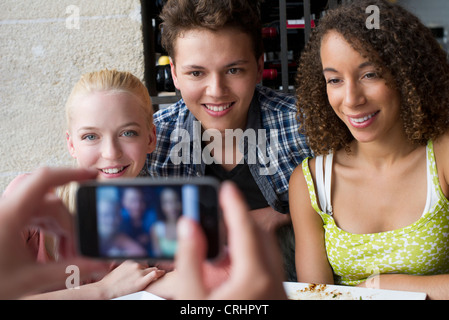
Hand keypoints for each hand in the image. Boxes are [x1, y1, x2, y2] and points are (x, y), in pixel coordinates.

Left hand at [0, 167, 108, 298]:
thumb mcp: (29, 279)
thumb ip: (67, 271)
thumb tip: (95, 266)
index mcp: (10, 214)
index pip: (45, 180)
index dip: (71, 173)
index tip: (92, 175)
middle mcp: (8, 208)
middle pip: (51, 203)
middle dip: (69, 226)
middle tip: (77, 250)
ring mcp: (7, 213)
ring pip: (44, 210)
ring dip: (60, 229)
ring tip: (66, 254)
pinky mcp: (6, 220)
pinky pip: (35, 216)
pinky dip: (49, 228)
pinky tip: (55, 246)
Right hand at [95, 260, 164, 298]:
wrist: (105, 290)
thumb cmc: (109, 283)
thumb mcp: (116, 269)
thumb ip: (124, 266)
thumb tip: (119, 264)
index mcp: (129, 261)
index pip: (142, 262)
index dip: (146, 266)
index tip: (148, 268)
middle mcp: (135, 265)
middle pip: (148, 266)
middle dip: (151, 269)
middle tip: (156, 271)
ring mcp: (139, 272)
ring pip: (152, 269)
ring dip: (156, 271)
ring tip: (161, 273)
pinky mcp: (141, 281)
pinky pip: (155, 274)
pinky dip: (159, 273)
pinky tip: (162, 273)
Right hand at [174, 181, 286, 299]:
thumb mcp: (193, 297)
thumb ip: (190, 260)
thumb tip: (188, 226)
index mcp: (255, 279)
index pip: (246, 230)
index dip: (235, 205)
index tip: (227, 188)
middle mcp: (274, 283)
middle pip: (261, 237)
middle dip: (240, 221)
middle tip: (219, 213)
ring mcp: (278, 292)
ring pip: (267, 252)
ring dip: (245, 241)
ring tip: (220, 246)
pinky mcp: (276, 298)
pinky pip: (268, 269)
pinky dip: (250, 259)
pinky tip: (230, 269)